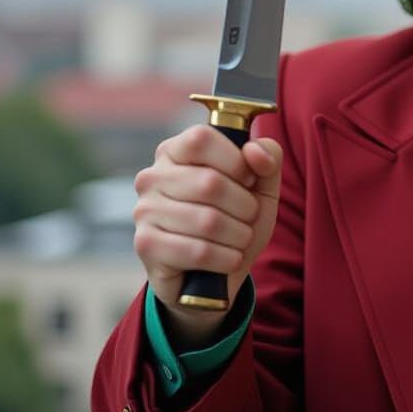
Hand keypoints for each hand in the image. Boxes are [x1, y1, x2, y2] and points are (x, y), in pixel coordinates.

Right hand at [132, 124, 282, 346]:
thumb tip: (254, 151)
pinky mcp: (146, 245)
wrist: (220, 272)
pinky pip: (198, 251)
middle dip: (245, 206)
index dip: (235, 161)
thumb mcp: (262, 184)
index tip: (248, 180)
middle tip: (248, 217)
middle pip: (210, 183)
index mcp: (176, 150)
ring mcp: (145, 210)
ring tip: (240, 239)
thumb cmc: (237, 217)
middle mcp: (152, 176)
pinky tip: (229, 259)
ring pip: (208, 221)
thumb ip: (268, 156)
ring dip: (239, 236)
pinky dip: (226, 258)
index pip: (201, 139)